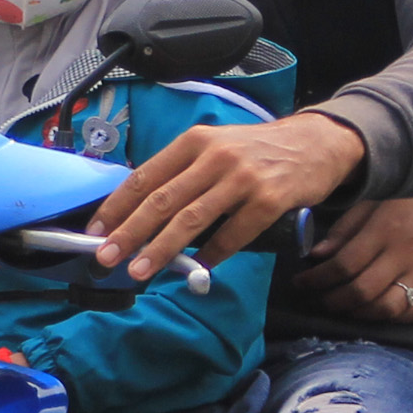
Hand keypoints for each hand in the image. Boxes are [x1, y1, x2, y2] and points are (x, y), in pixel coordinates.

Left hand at [90, 111, 366, 280]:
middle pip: (162, 200)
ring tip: (140, 270)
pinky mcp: (269, 199)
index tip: (95, 231)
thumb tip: (142, 212)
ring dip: (162, 249)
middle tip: (106, 257)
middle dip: (129, 232)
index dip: (117, 206)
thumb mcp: (217, 146)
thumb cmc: (258, 151)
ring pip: (191, 219)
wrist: (317, 143)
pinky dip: (214, 254)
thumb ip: (184, 173)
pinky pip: (234, 234)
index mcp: (194, 142)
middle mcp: (215, 157)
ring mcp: (243, 178)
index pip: (145, 176)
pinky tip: (200, 268)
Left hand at [307, 186, 412, 323]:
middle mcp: (405, 254)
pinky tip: (378, 312)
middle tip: (319, 298)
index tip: (300, 282)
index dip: (316, 279)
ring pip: (387, 308)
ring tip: (345, 307)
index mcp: (385, 230)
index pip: (343, 265)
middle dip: (332, 300)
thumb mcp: (377, 200)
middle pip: (361, 291)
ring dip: (359, 314)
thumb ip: (346, 229)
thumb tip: (316, 256)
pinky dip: (395, 319)